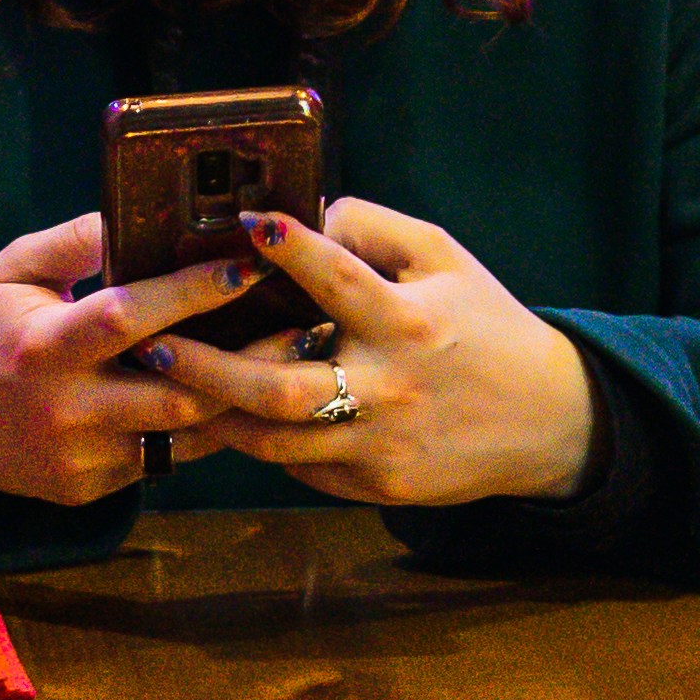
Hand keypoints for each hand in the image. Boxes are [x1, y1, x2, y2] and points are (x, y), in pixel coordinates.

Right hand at [0, 213, 273, 506]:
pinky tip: (237, 397)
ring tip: (289, 361)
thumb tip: (135, 213)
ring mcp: (80, 458)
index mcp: (44, 346)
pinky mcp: (89, 488)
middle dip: (245, 360)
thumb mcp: (10, 270)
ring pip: (182, 436)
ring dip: (238, 400)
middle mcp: (66, 409)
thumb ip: (72, 242)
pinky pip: (161, 460)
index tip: (248, 266)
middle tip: (302, 325)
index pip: (129, 316)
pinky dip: (199, 430)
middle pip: (176, 391)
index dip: (192, 292)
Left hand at [146, 195, 600, 510]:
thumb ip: (375, 230)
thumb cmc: (485, 323)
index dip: (292, 248)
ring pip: (276, 440)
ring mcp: (380, 444)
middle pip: (281, 385)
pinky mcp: (375, 486)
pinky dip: (262, 443)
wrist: (544, 420)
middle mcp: (391, 387)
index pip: (340, 280)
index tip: (247, 223)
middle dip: (209, 365)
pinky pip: (302, 468)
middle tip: (155, 342)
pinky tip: (227, 419)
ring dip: (218, 412)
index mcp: (410, 321)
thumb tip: (305, 214)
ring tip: (169, 386)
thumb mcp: (446, 259)